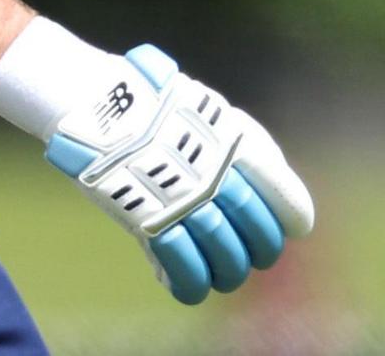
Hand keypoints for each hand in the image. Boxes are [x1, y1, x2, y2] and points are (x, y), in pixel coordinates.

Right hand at [0, 21, 314, 303]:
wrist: (91, 96)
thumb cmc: (145, 97)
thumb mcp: (204, 106)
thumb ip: (236, 143)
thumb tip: (262, 177)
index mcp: (237, 145)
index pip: (285, 197)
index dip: (292, 218)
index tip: (291, 228)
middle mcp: (219, 178)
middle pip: (260, 236)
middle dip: (259, 251)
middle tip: (248, 254)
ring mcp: (185, 202)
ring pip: (227, 259)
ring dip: (227, 273)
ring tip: (220, 275)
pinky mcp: (150, 222)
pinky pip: (183, 267)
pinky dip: (189, 284)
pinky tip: (187, 287)